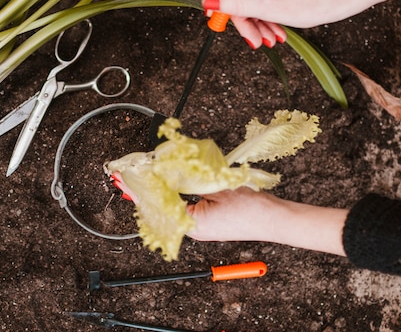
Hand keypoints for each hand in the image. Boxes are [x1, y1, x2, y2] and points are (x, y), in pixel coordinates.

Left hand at [112, 173, 348, 255]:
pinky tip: (168, 182)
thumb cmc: (251, 209)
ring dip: (160, 192)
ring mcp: (199, 227)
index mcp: (191, 225)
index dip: (141, 190)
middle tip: (128, 174)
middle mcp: (192, 229)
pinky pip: (184, 208)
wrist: (275, 219)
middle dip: (147, 190)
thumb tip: (169, 171)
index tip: (125, 179)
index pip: (158, 206)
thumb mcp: (218, 188)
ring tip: (144, 175)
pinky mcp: (207, 221)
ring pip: (171, 207)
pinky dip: (175, 194)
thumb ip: (192, 181)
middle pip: (161, 208)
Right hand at [203, 0, 400, 47]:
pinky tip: (272, 30)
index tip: (219, 15)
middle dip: (241, 17)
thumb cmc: (314, 0)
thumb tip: (207, 2)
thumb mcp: (269, 8)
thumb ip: (235, 5)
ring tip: (267, 39)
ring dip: (253, 20)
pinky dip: (262, 14)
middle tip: (250, 38)